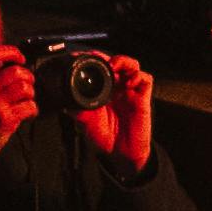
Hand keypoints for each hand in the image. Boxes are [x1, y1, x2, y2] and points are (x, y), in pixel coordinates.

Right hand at [0, 39, 37, 175]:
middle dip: (28, 77)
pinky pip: (29, 106)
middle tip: (27, 85)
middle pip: (16, 71)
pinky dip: (33, 110)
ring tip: (25, 100)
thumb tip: (0, 59)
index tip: (20, 59)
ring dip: (31, 94)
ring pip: (25, 87)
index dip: (12, 52)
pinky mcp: (4, 119)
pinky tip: (27, 114)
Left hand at [87, 57, 156, 174]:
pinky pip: (145, 79)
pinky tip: (129, 83)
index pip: (101, 69)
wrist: (120, 153)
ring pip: (133, 66)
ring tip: (115, 67)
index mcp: (102, 91)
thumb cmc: (104, 138)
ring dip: (124, 62)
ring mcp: (130, 92)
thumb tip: (66, 97)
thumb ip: (77, 109)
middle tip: (101, 60)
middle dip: (110, 58)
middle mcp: (117, 88)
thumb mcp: (84, 123)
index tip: (87, 57)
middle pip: (118, 63)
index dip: (96, 60)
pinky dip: (138, 76)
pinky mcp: (143, 97)